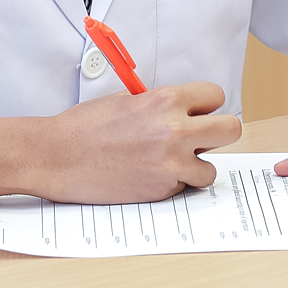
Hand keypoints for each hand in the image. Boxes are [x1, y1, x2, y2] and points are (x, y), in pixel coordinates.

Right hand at [0, 82, 240, 208]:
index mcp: (166, 101)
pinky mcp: (161, 191)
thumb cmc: (85, 126)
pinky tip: (148, 177)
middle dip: (217, 134)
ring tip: (169, 164)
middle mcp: (175, 131)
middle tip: (199, 139)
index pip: (216, 96)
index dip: (206, 106)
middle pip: (231, 130)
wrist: (56, 156)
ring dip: (195, 167)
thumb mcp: (128, 101)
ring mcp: (170, 165)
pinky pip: (184, 187)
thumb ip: (162, 106)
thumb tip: (186, 113)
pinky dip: (173, 185)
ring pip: (211, 168)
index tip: (196, 114)